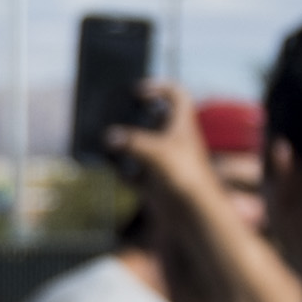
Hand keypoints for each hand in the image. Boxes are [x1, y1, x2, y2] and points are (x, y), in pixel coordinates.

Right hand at [108, 78, 224, 215]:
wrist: (196, 215)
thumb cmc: (185, 177)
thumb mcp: (156, 152)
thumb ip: (131, 142)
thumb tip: (108, 137)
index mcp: (181, 125)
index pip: (176, 94)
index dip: (159, 87)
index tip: (138, 91)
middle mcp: (174, 141)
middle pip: (154, 119)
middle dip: (133, 117)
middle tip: (114, 114)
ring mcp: (165, 162)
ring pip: (142, 146)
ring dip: (124, 144)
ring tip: (105, 140)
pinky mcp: (156, 183)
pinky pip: (134, 173)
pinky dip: (122, 171)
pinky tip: (110, 168)